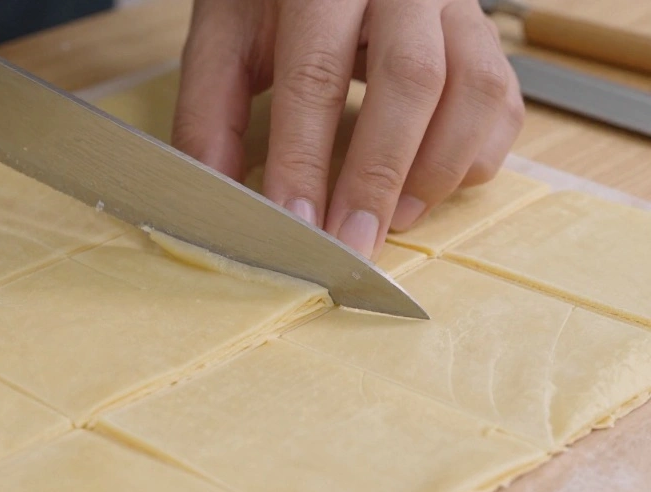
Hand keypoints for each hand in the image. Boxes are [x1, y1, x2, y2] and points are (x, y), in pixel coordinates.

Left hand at [173, 0, 523, 257]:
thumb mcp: (226, 38)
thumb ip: (211, 113)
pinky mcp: (483, 35)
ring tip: (395, 220)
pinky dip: (473, 156)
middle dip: (379, 176)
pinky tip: (430, 184)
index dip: (305, 158)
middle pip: (410, 80)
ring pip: (473, 89)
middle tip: (353, 246)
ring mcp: (454, 6)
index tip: (294, 223)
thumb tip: (216, 199)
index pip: (316, 75)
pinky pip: (501, 102)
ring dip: (436, 169)